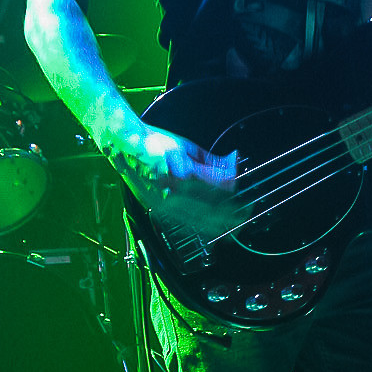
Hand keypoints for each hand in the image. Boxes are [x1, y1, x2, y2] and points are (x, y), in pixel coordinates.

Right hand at [108, 126, 238, 240]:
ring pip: (200, 220)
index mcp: (181, 173)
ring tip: (235, 224)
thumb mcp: (187, 147)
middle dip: (231, 212)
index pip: (216, 186)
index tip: (240, 183)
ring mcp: (165, 204)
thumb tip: (232, 166)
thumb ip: (211, 161)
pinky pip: (186, 222)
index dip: (232, 185)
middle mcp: (174, 192)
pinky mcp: (159, 209)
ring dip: (220, 223)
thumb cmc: (155, 143)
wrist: (125, 148)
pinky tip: (214, 228)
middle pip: (210, 208)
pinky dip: (203, 225)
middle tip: (246, 211)